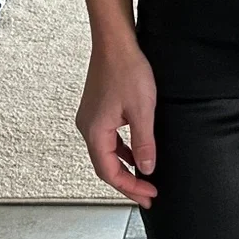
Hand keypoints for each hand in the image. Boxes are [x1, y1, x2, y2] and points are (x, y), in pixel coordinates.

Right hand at [75, 39, 158, 208]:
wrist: (115, 42)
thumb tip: (146, 169)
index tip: (150, 195)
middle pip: (106, 167)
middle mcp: (88, 128)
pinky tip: (136, 156)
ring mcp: (91, 120)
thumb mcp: (142, 110)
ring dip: (125, 169)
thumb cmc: (127, 71)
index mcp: (95, 132)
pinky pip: (109, 141)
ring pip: (107, 154)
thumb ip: (144, 143)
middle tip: (149, 195)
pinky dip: (122, 153)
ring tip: (144, 181)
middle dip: (128, 184)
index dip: (130, 188)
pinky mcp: (97, 112)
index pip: (109, 172)